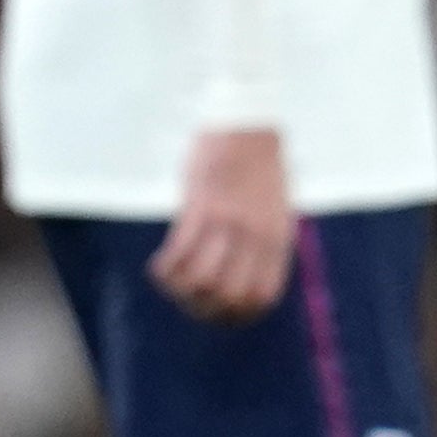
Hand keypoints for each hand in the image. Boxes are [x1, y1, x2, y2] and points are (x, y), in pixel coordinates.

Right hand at [149, 128, 293, 323]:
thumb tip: (241, 273)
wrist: (248, 121)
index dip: (237, 315)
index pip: (261, 297)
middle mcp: (256, 236)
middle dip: (204, 308)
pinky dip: (167, 267)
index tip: (216, 312)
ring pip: (203, 280)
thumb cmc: (259, 163)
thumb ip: (263, 240)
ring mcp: (229, 221)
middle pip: (230, 295)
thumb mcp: (275, 207)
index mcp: (277, 239)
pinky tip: (159, 265)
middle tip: (187, 299)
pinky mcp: (202, 204)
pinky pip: (181, 251)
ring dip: (181, 290)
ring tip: (169, 282)